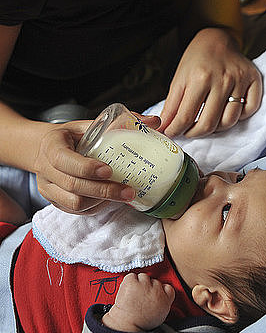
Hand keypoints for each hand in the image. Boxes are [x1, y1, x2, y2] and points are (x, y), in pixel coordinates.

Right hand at [33, 114, 160, 214]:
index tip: (109, 170)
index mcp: (51, 145)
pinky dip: (95, 207)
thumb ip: (119, 123)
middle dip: (103, 190)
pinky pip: (75, 211)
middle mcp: (45, 168)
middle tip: (129, 191)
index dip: (86, 167)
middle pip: (72, 186)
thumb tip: (154, 122)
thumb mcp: (88, 124)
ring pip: (74, 203)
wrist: (47, 149)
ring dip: (101, 201)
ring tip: (124, 196)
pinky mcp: (54, 201)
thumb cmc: (72, 136)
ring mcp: (47, 188)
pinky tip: (110, 200)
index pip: (63, 160)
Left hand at [102, 272, 174, 332]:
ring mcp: (143, 285)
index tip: (155, 293)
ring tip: (134, 295)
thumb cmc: (141, 322)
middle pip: (154, 281)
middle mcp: (156, 289)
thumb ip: (163, 302)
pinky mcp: (131, 282)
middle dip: (148, 287)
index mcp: (166, 299)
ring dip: (139, 283)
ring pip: (143, 277)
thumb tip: (161, 295)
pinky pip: (131, 276)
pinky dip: (129, 282)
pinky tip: (128, 291)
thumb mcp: (160, 315)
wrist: (127, 325)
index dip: (161, 290)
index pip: (168, 287)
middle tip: (141, 297)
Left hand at [158, 28, 261, 137]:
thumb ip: (171, 106)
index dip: (176, 130)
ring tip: (206, 122)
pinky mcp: (254, 80)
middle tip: (188, 132)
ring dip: (216, 128)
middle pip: (209, 124)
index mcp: (200, 78)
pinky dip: (239, 117)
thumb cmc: (196, 61)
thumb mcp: (179, 80)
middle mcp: (222, 79)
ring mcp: (240, 80)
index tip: (170, 133)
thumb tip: (162, 128)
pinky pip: (250, 110)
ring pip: (230, 121)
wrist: (217, 40)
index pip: (186, 117)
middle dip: (194, 133)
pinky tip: (227, 111)